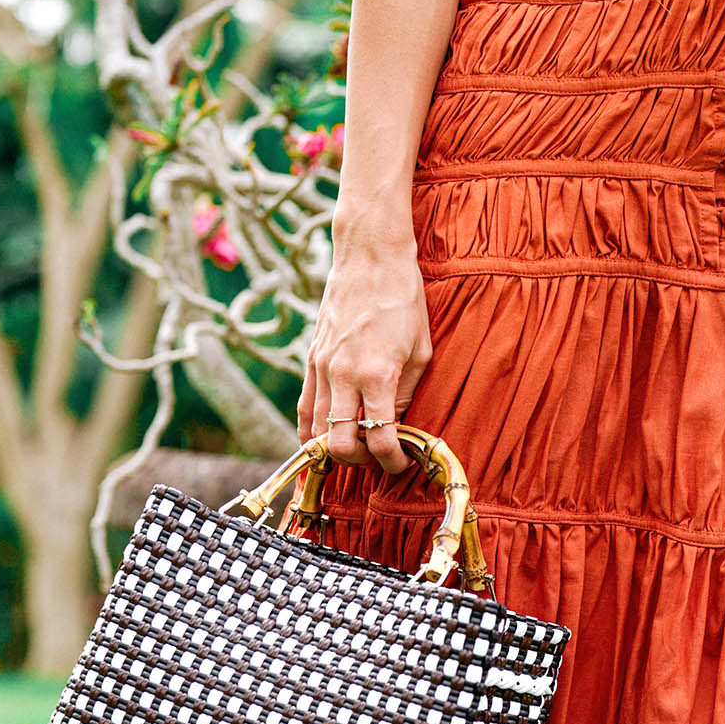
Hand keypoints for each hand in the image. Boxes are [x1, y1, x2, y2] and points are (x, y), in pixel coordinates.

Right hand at [297, 211, 431, 473]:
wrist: (369, 259)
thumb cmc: (403, 301)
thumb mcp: (420, 351)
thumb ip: (405, 394)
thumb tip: (396, 426)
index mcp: (377, 375)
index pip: (379, 438)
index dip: (391, 461)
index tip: (401, 464)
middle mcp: (344, 375)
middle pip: (341, 444)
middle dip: (362, 461)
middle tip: (378, 457)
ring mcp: (322, 368)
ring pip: (317, 431)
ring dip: (337, 448)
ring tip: (357, 449)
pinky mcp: (311, 359)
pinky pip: (304, 407)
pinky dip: (311, 430)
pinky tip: (321, 441)